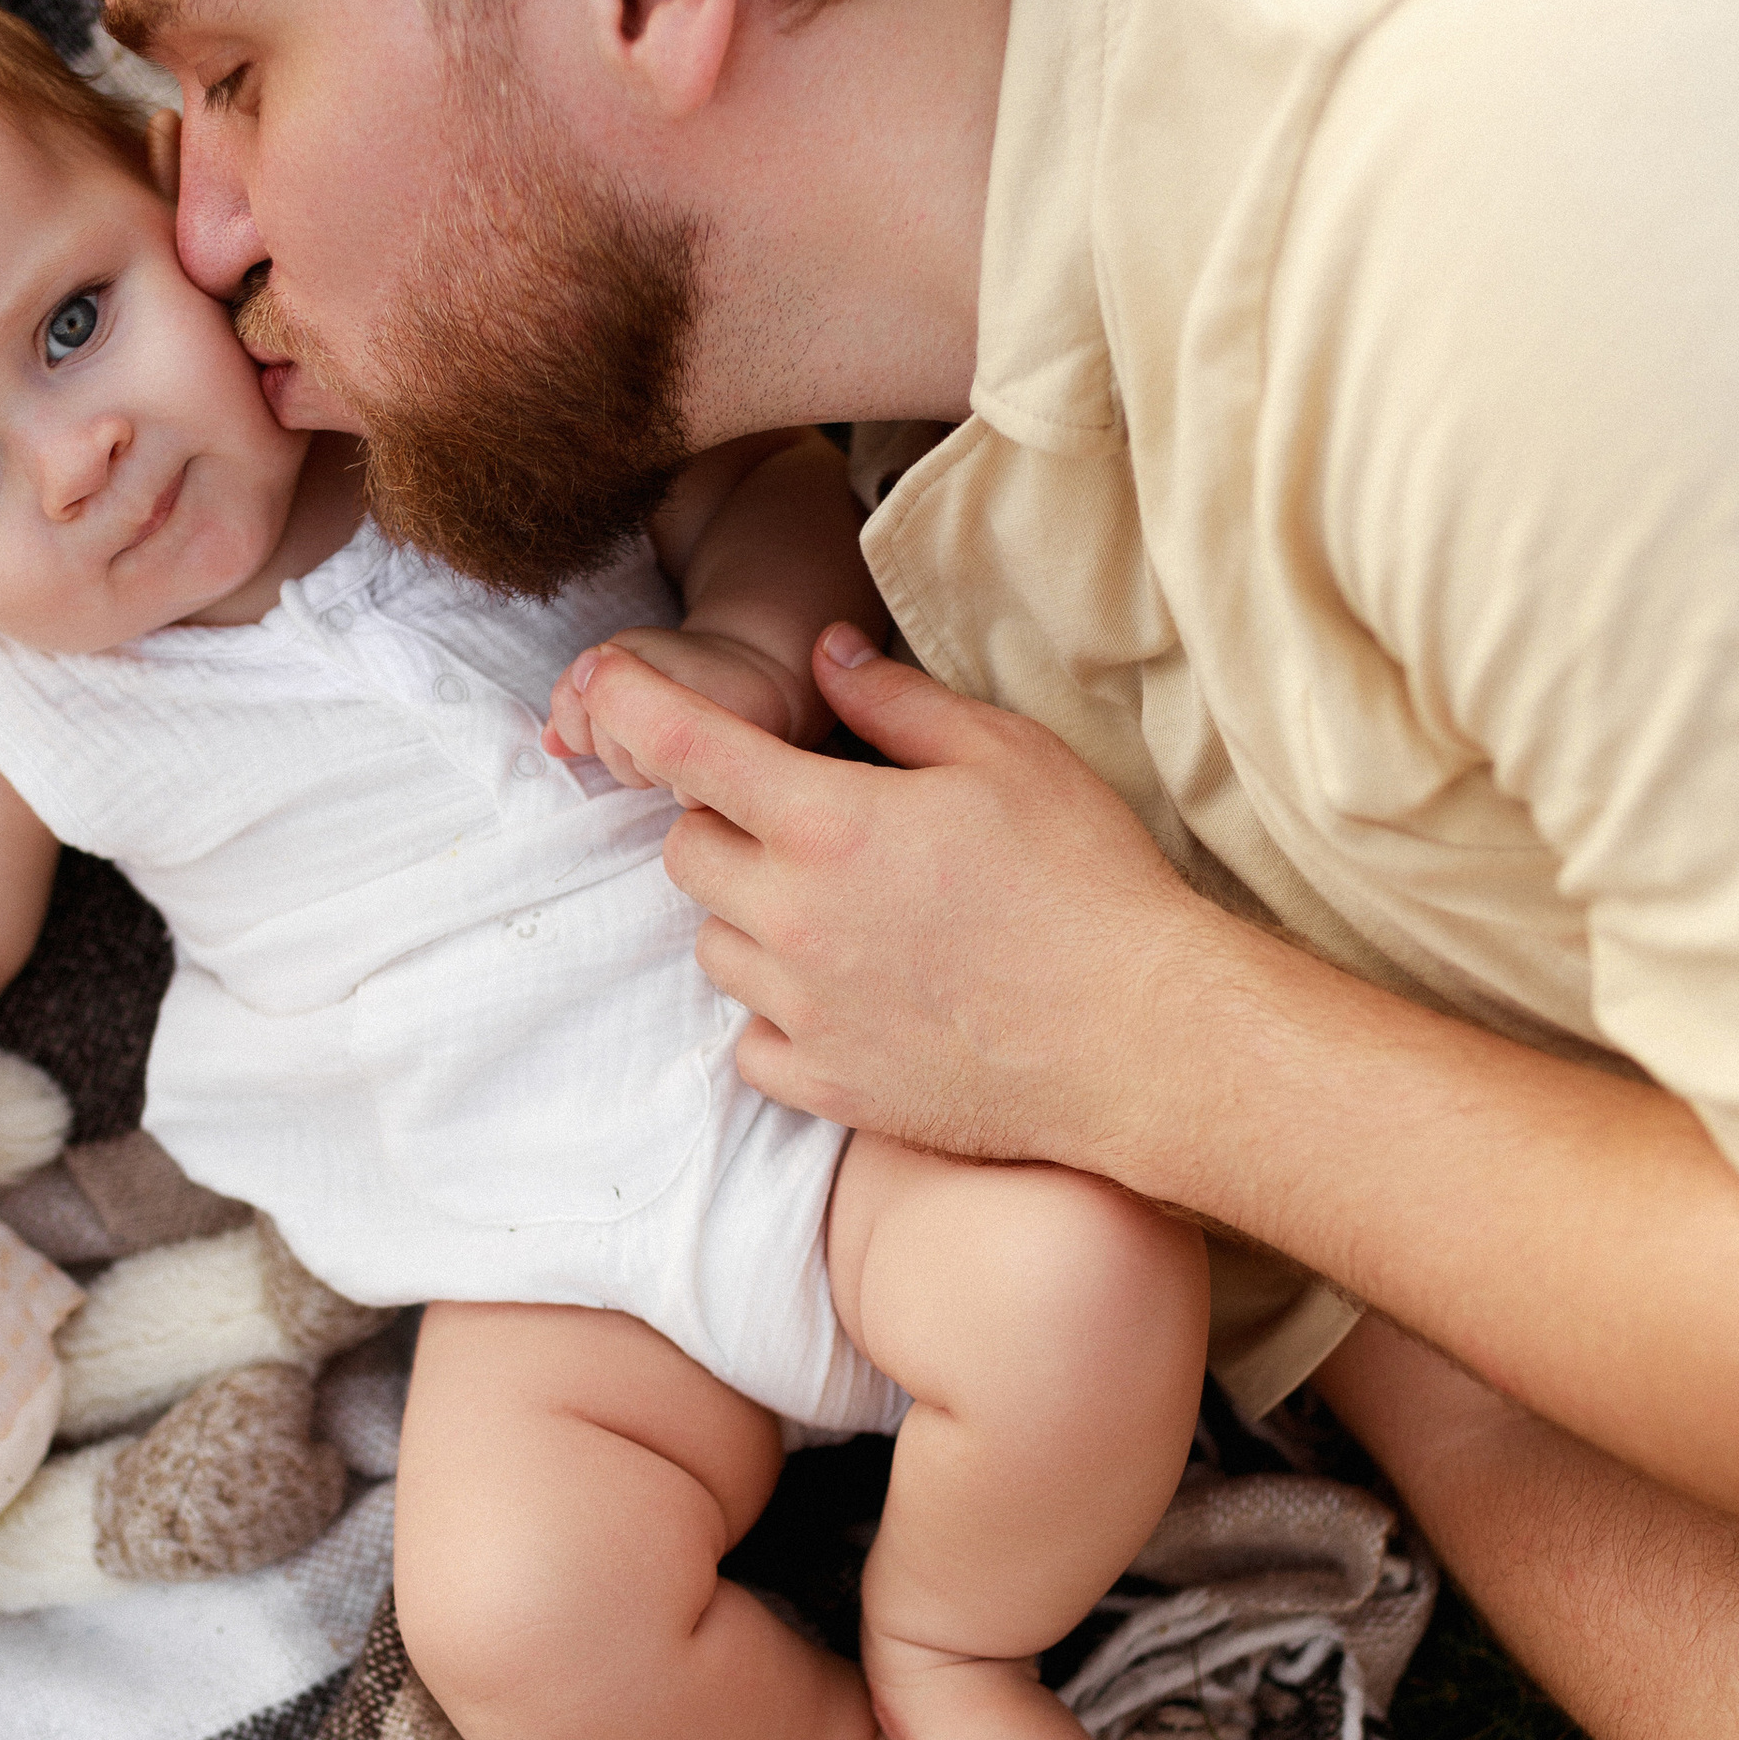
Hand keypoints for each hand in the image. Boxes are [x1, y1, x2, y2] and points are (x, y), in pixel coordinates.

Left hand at [569, 623, 1215, 1164]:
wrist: (1140, 1039)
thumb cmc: (1088, 885)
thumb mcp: (1008, 755)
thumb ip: (896, 701)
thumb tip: (825, 653)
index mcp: (830, 822)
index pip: (684, 747)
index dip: (630, 706)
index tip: (598, 687)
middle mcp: (795, 919)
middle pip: (686, 852)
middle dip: (723, 823)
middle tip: (808, 822)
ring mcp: (804, 1011)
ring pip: (714, 946)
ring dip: (750, 917)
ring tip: (842, 912)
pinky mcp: (828, 1085)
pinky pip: (751, 1041)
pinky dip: (777, 1013)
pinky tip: (845, 994)